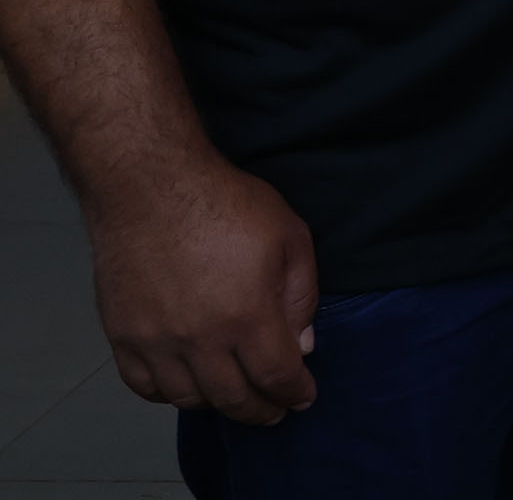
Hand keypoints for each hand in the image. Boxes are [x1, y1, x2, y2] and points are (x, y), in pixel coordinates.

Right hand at [92, 157, 318, 423]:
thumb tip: (302, 346)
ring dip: (217, 403)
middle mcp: (200, 339)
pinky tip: (186, 385)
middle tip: (274, 411)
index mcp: (248, 316)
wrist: (151, 187)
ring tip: (234, 396)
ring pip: (188, 398)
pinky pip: (144, 386)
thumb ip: (301, 297)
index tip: (303, 398)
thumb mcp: (290, 237)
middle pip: (234, 398)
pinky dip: (168, 394)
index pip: (277, 376)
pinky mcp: (123, 336)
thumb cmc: (228, 204)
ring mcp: (157, 341)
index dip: (295, 393)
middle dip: (261, 410)